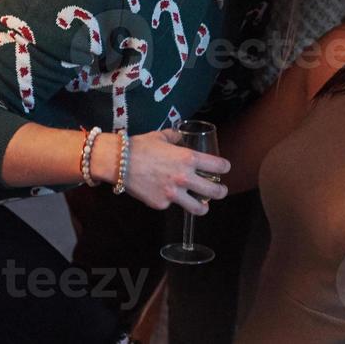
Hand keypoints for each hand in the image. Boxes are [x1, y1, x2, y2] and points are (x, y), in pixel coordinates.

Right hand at [108, 129, 229, 213]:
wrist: (119, 162)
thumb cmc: (140, 146)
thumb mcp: (161, 136)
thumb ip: (175, 137)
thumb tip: (180, 137)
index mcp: (188, 158)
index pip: (217, 166)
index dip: (224, 167)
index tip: (225, 168)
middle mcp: (184, 177)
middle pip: (215, 191)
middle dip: (221, 192)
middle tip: (222, 191)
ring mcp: (173, 194)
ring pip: (198, 208)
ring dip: (203, 207)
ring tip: (204, 206)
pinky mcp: (162, 204)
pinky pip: (171, 204)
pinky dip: (170, 201)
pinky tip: (164, 194)